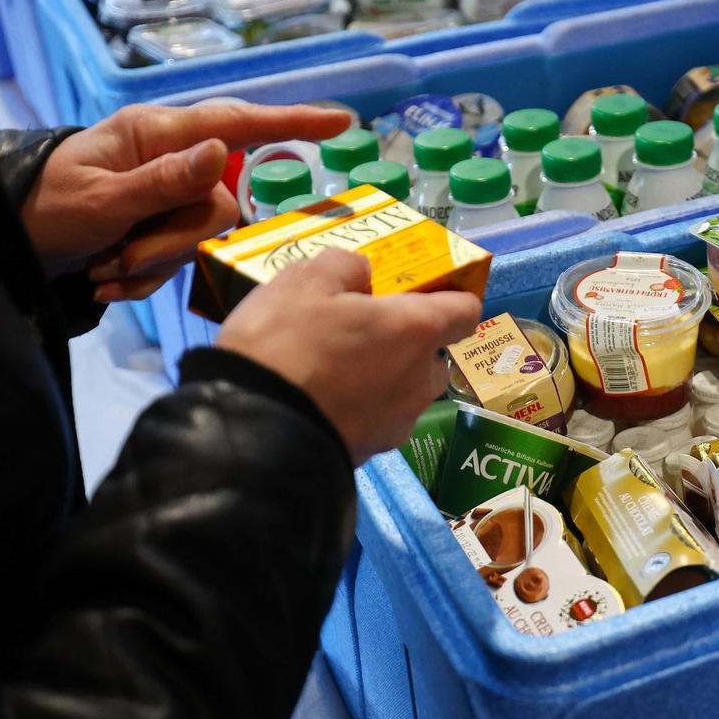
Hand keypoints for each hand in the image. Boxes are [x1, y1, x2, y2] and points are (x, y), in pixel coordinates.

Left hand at [23, 102, 351, 301]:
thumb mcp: (101, 199)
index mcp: (155, 135)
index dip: (291, 124)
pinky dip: (144, 278)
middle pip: (218, 203)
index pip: (236, 122)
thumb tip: (222, 150)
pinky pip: (179, 259)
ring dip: (154, 263)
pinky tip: (106, 279)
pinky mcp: (162, 230)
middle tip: (121, 259)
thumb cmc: (44, 209)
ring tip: (104, 270)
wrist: (9, 242)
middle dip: (173, 241)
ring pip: (201, 237)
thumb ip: (164, 181)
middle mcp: (170, 160)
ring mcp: (169, 197)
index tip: (340, 123)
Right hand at [214, 249, 481, 464]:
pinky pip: (375, 419)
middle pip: (431, 355)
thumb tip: (362, 274)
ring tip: (332, 368)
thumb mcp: (303, 281)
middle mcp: (421, 380)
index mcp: (417, 331)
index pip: (465, 310)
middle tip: (359, 330)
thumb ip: (344, 266)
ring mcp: (400, 422)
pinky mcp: (373, 453)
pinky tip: (320, 400)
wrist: (253, 436)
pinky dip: (359, 407)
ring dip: (382, 377)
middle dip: (405, 342)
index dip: (448, 297)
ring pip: (404, 391)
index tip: (418, 293)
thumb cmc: (285, 346)